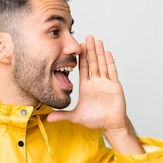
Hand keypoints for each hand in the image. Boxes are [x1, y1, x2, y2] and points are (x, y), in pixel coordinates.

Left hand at [48, 35, 144, 153]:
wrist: (110, 125)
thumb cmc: (95, 121)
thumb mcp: (76, 117)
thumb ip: (62, 116)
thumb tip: (47, 118)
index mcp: (86, 87)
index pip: (83, 68)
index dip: (81, 57)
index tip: (79, 46)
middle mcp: (95, 82)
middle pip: (92, 62)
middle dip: (90, 50)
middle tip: (88, 36)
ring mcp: (105, 83)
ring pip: (102, 64)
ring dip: (99, 52)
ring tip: (97, 41)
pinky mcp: (114, 86)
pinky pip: (112, 72)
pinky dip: (109, 62)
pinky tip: (107, 53)